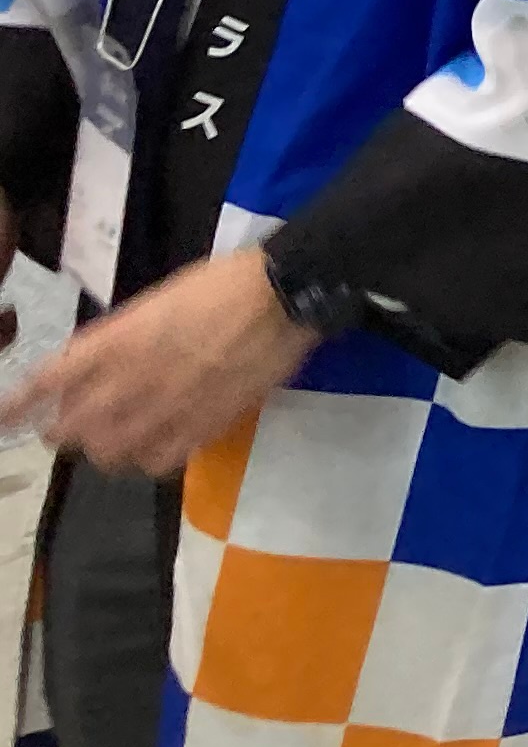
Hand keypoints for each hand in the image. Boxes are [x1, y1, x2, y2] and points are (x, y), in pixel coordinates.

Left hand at [2, 249, 316, 476]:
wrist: (282, 295)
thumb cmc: (218, 285)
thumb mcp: (155, 301)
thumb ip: (119, 337)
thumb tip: (92, 366)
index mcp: (117, 341)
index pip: (49, 380)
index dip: (20, 404)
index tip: (4, 418)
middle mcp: (131, 380)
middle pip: (72, 427)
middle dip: (60, 431)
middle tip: (63, 430)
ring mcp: (165, 408)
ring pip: (108, 451)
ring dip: (100, 448)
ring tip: (109, 442)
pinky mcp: (201, 427)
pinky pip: (156, 462)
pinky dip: (145, 460)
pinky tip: (152, 449)